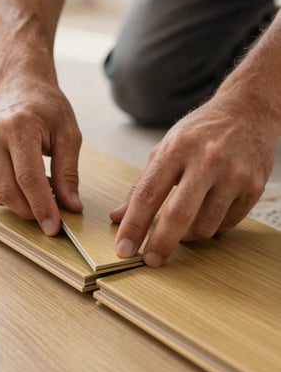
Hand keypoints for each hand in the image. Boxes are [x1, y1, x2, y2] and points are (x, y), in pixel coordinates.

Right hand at [0, 78, 82, 234]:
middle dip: (31, 211)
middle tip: (52, 214)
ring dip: (22, 203)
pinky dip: (9, 194)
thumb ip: (69, 172)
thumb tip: (71, 206)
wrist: (19, 84)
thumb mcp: (68, 135)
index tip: (54, 227)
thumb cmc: (47, 106)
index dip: (42, 207)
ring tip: (43, 188)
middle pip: (8, 191)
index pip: (28, 178)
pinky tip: (25, 182)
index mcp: (18, 127)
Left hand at [111, 93, 277, 266]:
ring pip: (205, 226)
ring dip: (188, 236)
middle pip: (178, 215)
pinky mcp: (253, 187)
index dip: (133, 225)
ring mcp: (233, 174)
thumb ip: (142, 184)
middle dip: (160, 244)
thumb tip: (119, 216)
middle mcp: (206, 161)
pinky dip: (212, 226)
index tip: (123, 248)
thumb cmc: (200, 131)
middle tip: (151, 260)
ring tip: (183, 225)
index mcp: (176, 148)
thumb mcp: (165, 148)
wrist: (247, 111)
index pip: (148, 194)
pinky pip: (226, 224)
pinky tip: (207, 213)